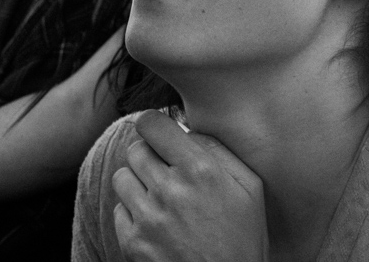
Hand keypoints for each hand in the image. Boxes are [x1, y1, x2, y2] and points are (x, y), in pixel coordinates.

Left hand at [112, 110, 267, 261]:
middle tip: (165, 169)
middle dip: (149, 155)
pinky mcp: (132, 243)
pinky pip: (118, 210)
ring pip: (122, 177)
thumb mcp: (250, 188)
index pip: (153, 125)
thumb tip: (189, 130)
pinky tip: (155, 223)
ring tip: (158, 196)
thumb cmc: (244, 239)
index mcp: (200, 170)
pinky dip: (132, 213)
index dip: (154, 125)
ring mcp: (148, 218)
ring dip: (138, 182)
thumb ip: (220, 151)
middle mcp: (170, 190)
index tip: (159, 132)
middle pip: (135, 149)